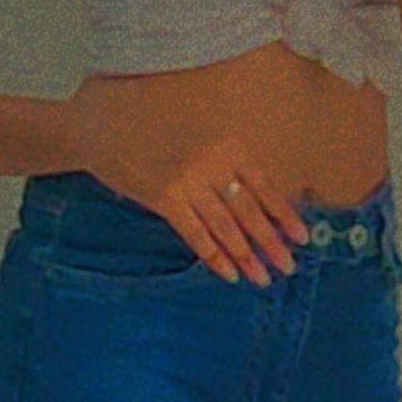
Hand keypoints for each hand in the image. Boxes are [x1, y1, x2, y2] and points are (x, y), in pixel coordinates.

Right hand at [70, 76, 309, 285]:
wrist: (99, 124)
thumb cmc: (149, 123)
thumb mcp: (197, 129)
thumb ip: (223, 155)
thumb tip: (249, 191)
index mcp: (226, 143)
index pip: (264, 186)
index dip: (284, 214)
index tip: (302, 237)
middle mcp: (212, 162)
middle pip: (249, 210)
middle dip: (271, 243)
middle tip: (288, 266)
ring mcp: (188, 181)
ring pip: (225, 227)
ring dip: (247, 256)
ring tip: (263, 278)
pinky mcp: (163, 198)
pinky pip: (195, 234)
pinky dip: (213, 256)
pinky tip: (228, 273)